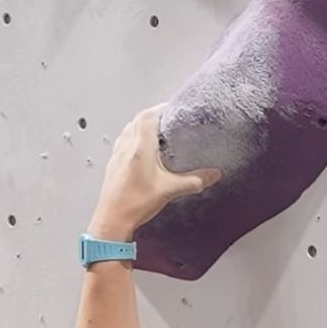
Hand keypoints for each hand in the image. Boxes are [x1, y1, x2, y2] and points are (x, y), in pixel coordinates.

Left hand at [88, 107, 221, 240]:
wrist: (112, 219)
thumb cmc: (136, 203)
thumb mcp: (169, 190)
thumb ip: (194, 180)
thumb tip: (214, 174)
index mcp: (140, 147)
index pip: (148, 117)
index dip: (160, 109)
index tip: (172, 108)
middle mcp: (126, 146)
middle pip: (137, 120)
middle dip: (153, 116)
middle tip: (167, 118)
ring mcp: (117, 154)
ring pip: (128, 130)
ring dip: (141, 126)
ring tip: (156, 131)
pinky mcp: (113, 163)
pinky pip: (123, 141)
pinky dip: (133, 137)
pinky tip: (142, 149)